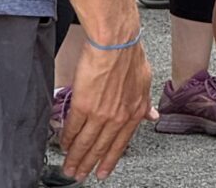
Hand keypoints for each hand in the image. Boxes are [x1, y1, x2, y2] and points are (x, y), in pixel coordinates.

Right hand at [61, 37, 155, 181]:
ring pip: (86, 142)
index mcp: (135, 112)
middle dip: (89, 164)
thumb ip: (146, 102)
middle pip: (101, 147)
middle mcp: (119, 117)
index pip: (121, 143)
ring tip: (69, 167)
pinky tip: (64, 144)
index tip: (102, 171)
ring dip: (75, 157)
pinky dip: (67, 138)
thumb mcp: (144, 80)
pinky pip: (73, 128)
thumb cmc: (129, 54)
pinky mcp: (83, 105)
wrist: (115, 41)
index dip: (110, 160)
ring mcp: (101, 113)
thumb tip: (152, 115)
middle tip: (79, 174)